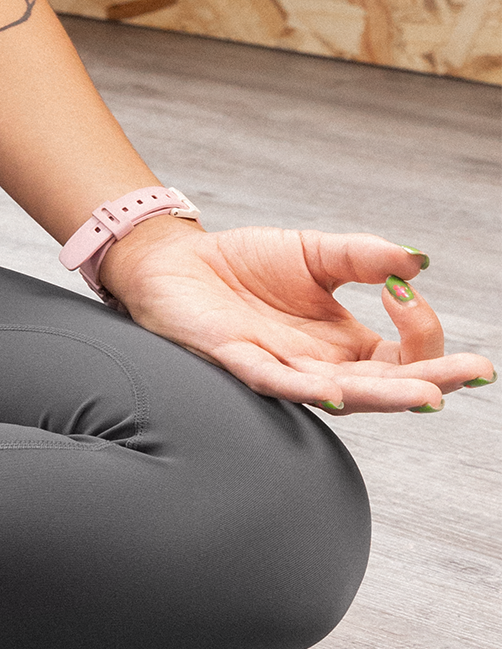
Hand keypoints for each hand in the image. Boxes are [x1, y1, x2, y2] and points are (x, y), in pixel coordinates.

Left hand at [98, 220, 494, 413]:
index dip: (421, 329)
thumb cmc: (243, 265)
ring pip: (343, 393)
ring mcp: (282, 370)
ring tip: (428, 395)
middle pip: (387, 385)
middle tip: (476, 372)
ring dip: (386, 395)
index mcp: (344, 347)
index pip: (404, 357)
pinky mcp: (240, 362)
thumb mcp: (317, 253)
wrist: (176, 261)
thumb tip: (418, 258)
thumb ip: (365, 257)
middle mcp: (320, 368)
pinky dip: (309, 390)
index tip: (406, 287)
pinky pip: (278, 384)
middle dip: (433, 380)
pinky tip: (337, 392)